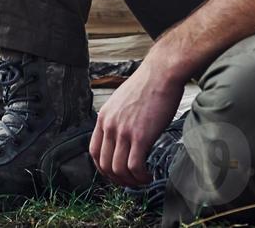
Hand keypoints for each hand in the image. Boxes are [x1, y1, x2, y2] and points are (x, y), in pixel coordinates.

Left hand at [89, 55, 184, 186]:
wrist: (161, 73)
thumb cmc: (147, 85)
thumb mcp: (122, 101)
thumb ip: (118, 119)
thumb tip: (123, 136)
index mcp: (103, 117)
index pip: (93, 152)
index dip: (103, 168)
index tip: (115, 173)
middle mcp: (109, 126)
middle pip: (104, 165)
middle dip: (117, 179)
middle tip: (130, 181)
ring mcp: (123, 131)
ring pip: (118, 169)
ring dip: (130, 181)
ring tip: (142, 180)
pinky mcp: (140, 136)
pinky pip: (134, 166)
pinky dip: (140, 176)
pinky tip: (148, 175)